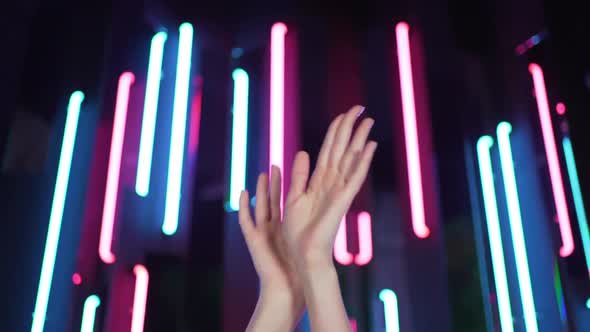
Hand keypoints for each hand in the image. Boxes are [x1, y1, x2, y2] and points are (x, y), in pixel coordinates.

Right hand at [238, 168, 303, 330]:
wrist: (286, 290)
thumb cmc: (299, 274)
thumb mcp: (307, 246)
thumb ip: (313, 231)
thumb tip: (330, 220)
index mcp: (286, 230)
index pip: (286, 204)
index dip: (287, 189)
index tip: (292, 174)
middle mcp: (274, 230)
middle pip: (273, 201)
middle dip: (274, 184)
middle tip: (275, 165)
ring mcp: (262, 234)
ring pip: (260, 207)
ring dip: (261, 191)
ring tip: (263, 173)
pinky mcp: (253, 240)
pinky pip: (246, 220)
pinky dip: (244, 206)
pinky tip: (244, 192)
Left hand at [282, 105, 376, 268]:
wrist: (303, 252)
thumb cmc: (298, 231)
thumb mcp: (294, 197)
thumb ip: (299, 176)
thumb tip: (303, 152)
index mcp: (318, 180)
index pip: (329, 149)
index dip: (336, 131)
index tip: (344, 114)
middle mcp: (332, 181)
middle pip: (342, 148)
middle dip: (350, 127)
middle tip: (360, 107)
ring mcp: (340, 189)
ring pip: (351, 158)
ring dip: (359, 139)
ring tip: (368, 121)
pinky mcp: (343, 199)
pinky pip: (355, 177)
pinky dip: (363, 161)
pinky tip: (370, 146)